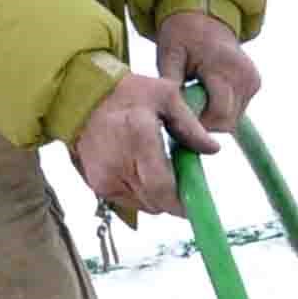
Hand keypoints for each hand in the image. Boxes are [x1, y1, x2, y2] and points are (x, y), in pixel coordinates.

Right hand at [70, 67, 217, 218]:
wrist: (84, 97)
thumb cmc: (128, 93)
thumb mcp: (166, 96)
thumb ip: (190, 125)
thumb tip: (213, 149)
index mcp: (139, 139)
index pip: (162, 189)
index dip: (181, 203)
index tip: (195, 201)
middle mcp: (119, 163)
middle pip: (156, 202)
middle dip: (173, 199)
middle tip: (183, 183)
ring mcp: (105, 177)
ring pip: (143, 205)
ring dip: (157, 196)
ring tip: (160, 171)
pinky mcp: (97, 185)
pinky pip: (128, 201)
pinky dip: (141, 193)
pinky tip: (141, 171)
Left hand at [152, 8, 258, 132]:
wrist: (204, 16)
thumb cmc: (181, 35)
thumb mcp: (169, 55)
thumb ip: (171, 83)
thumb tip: (173, 112)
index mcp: (223, 65)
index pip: (218, 113)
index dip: (199, 126)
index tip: (179, 121)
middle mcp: (244, 74)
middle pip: (227, 121)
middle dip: (204, 125)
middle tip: (182, 114)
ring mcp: (253, 80)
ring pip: (232, 120)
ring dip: (212, 119)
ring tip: (193, 103)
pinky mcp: (255, 84)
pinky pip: (237, 111)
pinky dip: (220, 111)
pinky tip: (206, 97)